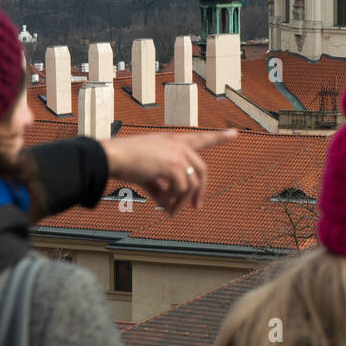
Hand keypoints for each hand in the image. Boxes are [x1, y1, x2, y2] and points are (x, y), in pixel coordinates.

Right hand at [98, 129, 236, 215]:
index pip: (201, 137)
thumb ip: (161, 189)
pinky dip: (174, 201)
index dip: (219, 137)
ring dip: (182, 201)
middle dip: (200, 191)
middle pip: (202, 170)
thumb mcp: (146, 175)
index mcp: (173, 141)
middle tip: (196, 207)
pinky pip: (181, 189)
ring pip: (192, 183)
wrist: (111, 157)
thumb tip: (169, 206)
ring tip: (171, 211)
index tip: (235, 133)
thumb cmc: (124, 163)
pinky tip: (165, 206)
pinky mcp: (173, 165)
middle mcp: (178, 145)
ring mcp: (177, 153)